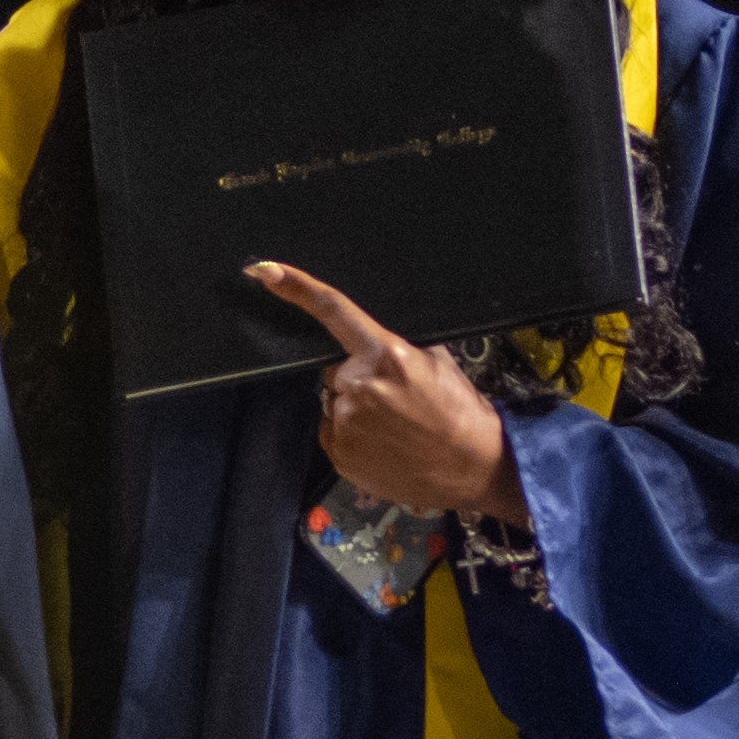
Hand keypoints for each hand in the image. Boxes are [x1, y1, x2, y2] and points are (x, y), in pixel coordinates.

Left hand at [247, 263, 519, 521]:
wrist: (474, 467)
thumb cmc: (460, 410)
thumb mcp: (437, 361)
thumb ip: (395, 345)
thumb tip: (364, 338)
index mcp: (385, 355)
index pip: (334, 312)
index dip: (298, 289)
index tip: (264, 271)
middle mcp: (357, 387)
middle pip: (336, 370)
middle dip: (358, 377)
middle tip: (397, 398)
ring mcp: (345, 423)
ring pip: (336, 402)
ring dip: (356, 408)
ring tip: (395, 426)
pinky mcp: (339, 453)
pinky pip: (334, 430)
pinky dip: (353, 434)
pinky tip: (383, 443)